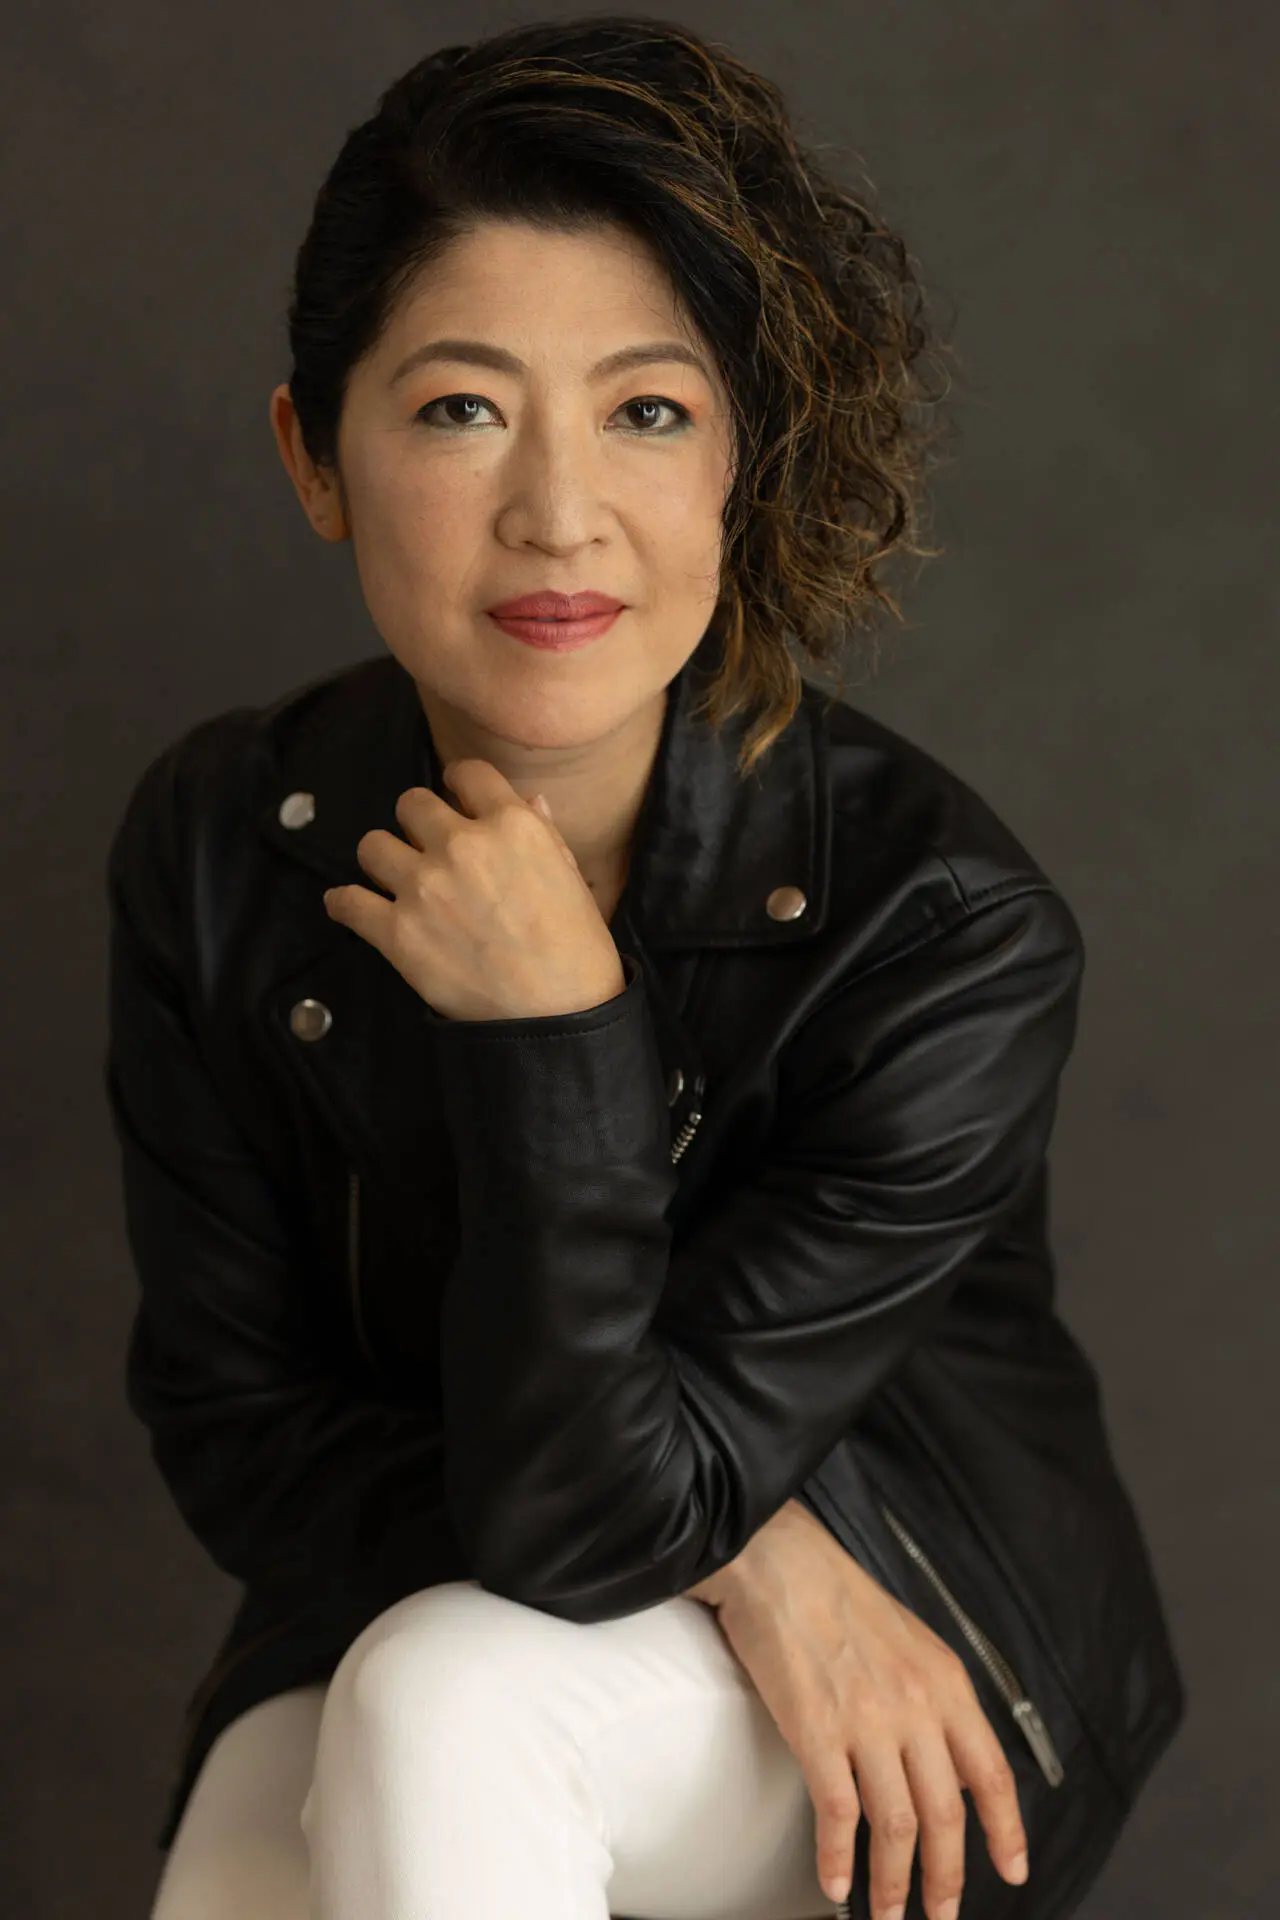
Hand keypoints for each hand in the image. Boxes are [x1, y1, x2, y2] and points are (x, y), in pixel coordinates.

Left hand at [323, 761, 626, 1020]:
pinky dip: (344, 904)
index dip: (458, 783)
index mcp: (511, 825)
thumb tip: (528, 800)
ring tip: (395, 880)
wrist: (558, 1014)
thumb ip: (542, 833)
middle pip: (411, 803)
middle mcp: (461, 845)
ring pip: (372, 845)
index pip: (467, 773)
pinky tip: (350, 907)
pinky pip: (346, 902)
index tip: (455, 797)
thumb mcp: (570, 878)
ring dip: (383, 860)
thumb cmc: (576, 947)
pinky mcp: (396, 932)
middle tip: (427, 848)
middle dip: (417, 822)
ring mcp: (423, 887)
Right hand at [704, 1500, 1029, 1919]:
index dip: (1006, 1832)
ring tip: (887, 1914)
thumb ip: (934, 1699)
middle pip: (946, 1815)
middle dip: (946, 1879)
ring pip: (897, 1825)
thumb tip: (948, 1761)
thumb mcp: (910, 1639)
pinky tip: (834, 1882)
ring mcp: (866, 1721)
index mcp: (945, 1683)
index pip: (991, 1773)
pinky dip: (838, 1857)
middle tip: (940, 1915)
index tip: (1012, 1872)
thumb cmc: (835, 1594)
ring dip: (894, 1883)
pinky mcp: (816, 1730)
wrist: (778, 1561)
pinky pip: (838, 1813)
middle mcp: (915, 1706)